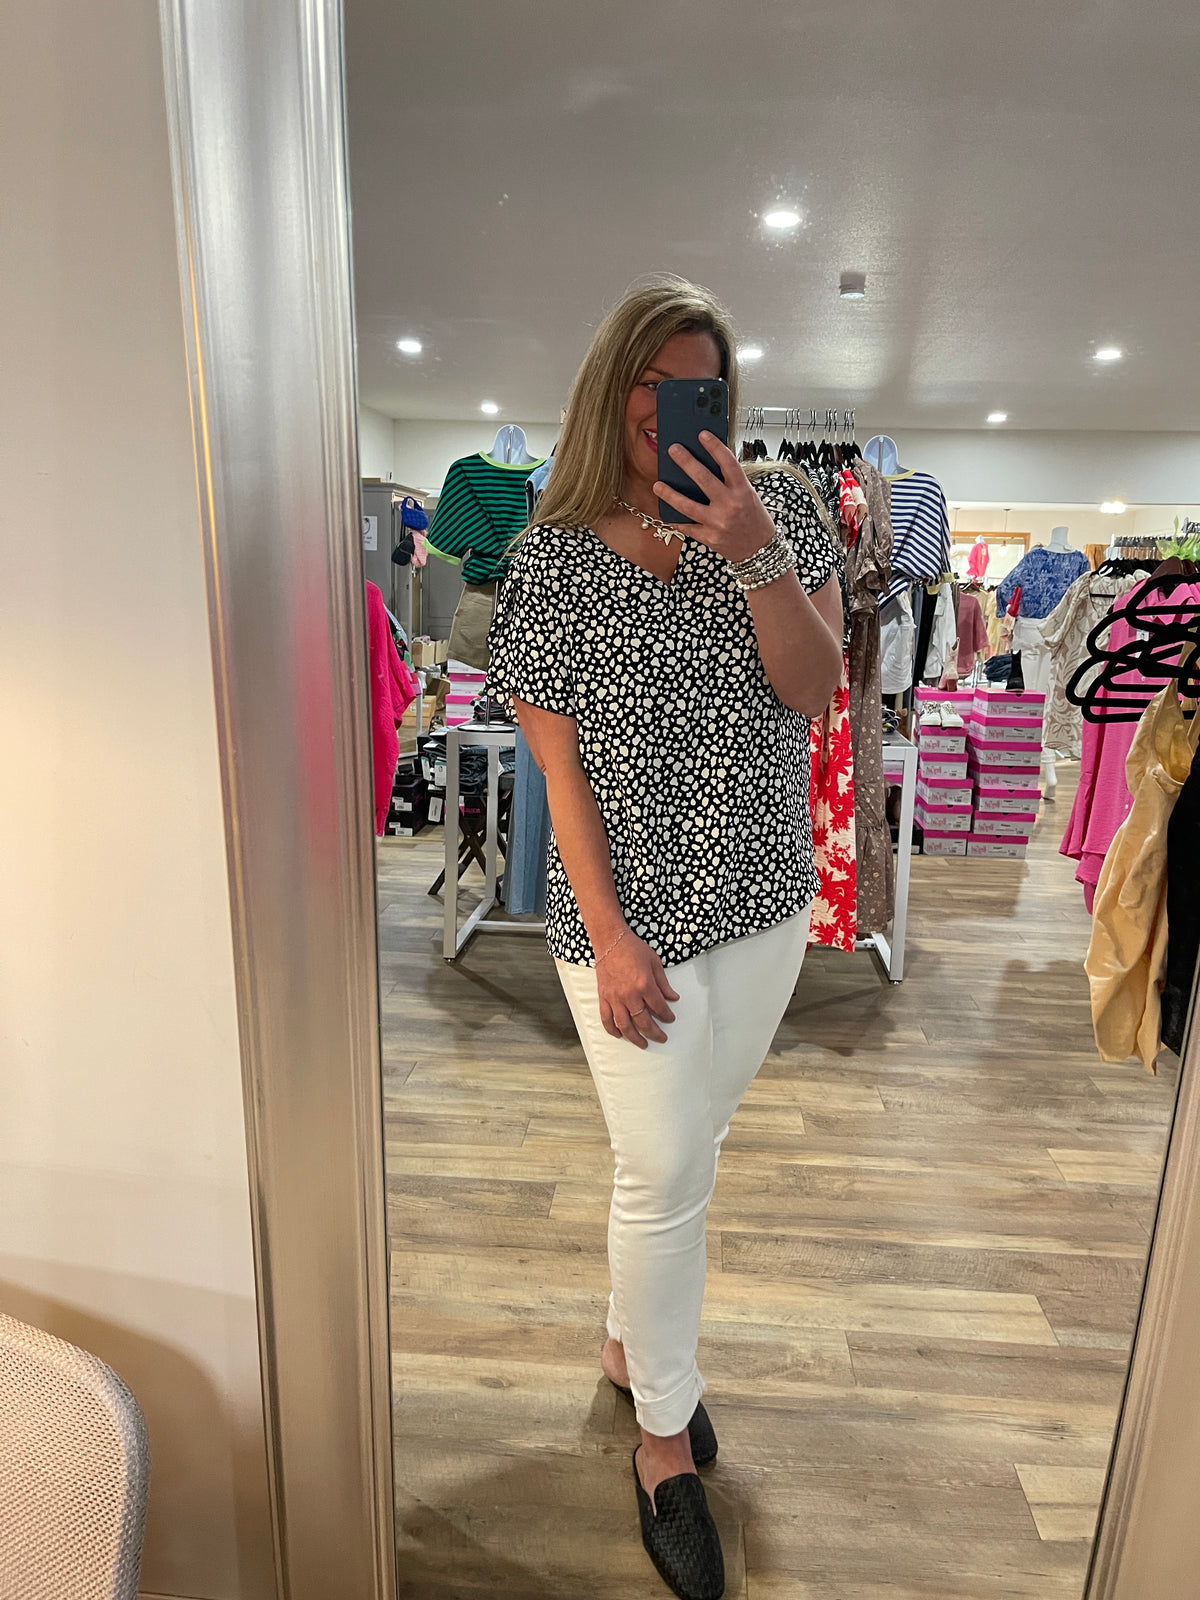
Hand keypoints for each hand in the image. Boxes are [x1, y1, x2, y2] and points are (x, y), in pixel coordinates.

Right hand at [596, 931, 679, 1048]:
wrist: (610, 940)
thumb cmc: (633, 948)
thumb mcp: (655, 962)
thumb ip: (664, 983)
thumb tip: (673, 998)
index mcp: (645, 985)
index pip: (659, 1008)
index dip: (667, 1016)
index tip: (670, 1019)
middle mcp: (630, 995)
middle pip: (644, 1022)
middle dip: (655, 1033)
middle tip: (661, 1038)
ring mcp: (615, 997)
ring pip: (625, 1025)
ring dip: (635, 1038)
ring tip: (643, 1044)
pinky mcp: (603, 997)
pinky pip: (606, 1018)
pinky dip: (613, 1030)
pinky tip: (620, 1035)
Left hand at [654, 433, 778, 563]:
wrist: (761, 550)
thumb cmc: (754, 518)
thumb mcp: (749, 495)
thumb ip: (730, 482)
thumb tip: (705, 464)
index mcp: (743, 491)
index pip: (728, 463)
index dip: (715, 447)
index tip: (702, 434)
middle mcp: (731, 505)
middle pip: (704, 480)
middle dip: (686, 462)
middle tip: (673, 449)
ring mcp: (718, 522)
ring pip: (688, 506)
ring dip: (670, 494)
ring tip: (658, 484)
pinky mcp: (710, 538)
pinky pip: (687, 527)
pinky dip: (675, 520)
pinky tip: (665, 512)